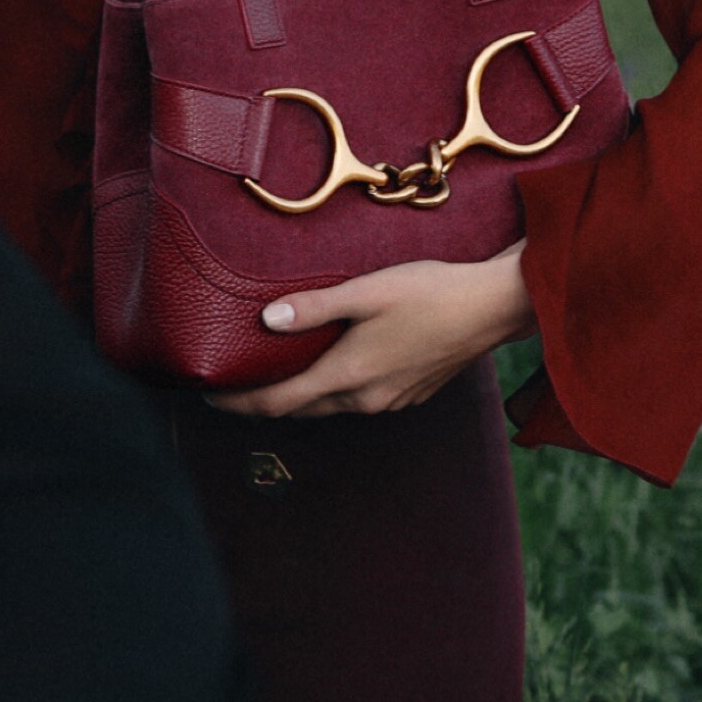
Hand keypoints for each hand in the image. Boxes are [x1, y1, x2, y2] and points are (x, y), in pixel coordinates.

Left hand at [208, 243, 534, 418]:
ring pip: (330, 406)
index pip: (277, 402)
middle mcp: (366, 399)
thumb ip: (314, 308)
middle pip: (300, 410)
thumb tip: (266, 321)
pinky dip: (334, 390)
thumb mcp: (367, 291)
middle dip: (264, 402)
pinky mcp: (410, 394)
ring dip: (300, 396)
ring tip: (277, 374)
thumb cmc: (430, 292)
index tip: (209, 397)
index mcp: (349, 376)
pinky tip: (333, 365)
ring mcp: (391, 401)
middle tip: (233, 385)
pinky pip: (359, 400)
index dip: (238, 403)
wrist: (492, 308)